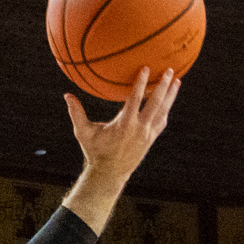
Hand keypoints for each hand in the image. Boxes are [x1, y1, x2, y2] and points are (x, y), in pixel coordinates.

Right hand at [64, 67, 181, 183]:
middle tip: (170, 70)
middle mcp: (139, 128)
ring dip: (170, 95)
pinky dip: (166, 109)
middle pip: (155, 103)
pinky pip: (162, 121)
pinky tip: (169, 100)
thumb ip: (76, 113)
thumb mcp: (83, 133)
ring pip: (163, 111)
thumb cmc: (95, 152)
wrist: (109, 174)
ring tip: (177, 81)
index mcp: (124, 124)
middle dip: (164, 85)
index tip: (147, 68)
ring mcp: (147, 134)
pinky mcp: (151, 139)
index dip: (142, 82)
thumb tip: (67, 95)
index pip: (135, 99)